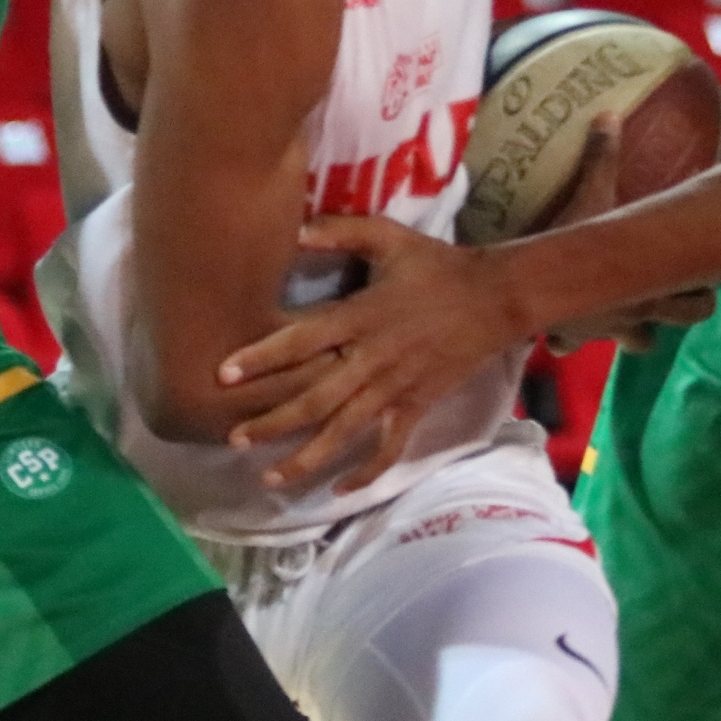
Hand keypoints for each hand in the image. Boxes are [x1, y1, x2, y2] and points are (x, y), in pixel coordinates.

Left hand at [217, 214, 526, 494]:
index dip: (262, 357)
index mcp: (361, 316)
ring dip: (307, 457)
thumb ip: (341, 230)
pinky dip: (368, 471)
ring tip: (270, 478)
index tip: (223, 373)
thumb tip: (293, 228)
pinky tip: (340, 491)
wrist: (497, 297)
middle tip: (232, 438)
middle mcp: (373, 357)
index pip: (303, 339)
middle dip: (272, 421)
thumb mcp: (390, 237)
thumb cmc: (437, 265)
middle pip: (315, 397)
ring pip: (345, 430)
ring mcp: (396, 386)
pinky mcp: (417, 405)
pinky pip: (390, 446)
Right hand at [538, 109, 717, 351]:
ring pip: (634, 342)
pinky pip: (571, 345)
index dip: (705, 292)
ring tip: (620, 306)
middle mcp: (636, 315)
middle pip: (677, 324)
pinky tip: (563, 324)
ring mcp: (604, 332)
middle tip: (671, 287)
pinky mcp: (569, 339)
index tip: (703, 275)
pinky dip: (569, 337)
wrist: (522, 291)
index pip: (699, 303)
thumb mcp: (587, 198)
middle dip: (678, 310)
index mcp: (652, 288)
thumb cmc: (564, 248)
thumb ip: (601, 159)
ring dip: (630, 328)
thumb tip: (609, 115)